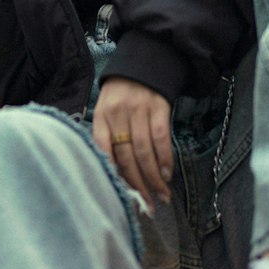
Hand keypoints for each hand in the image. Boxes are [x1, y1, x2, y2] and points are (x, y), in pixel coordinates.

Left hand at [93, 77, 172, 211]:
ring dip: (154, 178)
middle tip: (146, 206)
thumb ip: (106, 137)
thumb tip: (114, 175)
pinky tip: (167, 174)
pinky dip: (165, 159)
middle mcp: (118, 113)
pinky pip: (161, 138)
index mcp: (101, 116)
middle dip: (138, 186)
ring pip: (145, 152)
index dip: (114, 177)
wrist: (143, 62)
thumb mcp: (106, 109)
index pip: (103, 152)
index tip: (122, 198)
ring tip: (161, 196)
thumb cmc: (121, 94)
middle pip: (127, 157)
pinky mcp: (159, 107)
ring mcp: (139, 109)